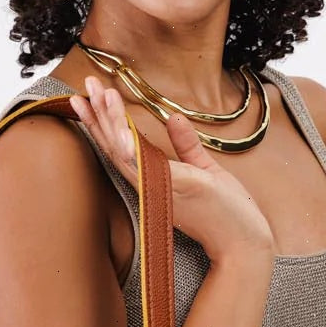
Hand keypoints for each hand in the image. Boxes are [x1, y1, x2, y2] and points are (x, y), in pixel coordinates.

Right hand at [68, 75, 274, 266]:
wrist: (242, 241)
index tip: (89, 98)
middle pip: (113, 145)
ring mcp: (156, 187)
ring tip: (100, 93)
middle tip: (83, 85)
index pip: (120, 146)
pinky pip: (142, 164)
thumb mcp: (205, 168)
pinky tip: (119, 125)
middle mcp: (148, 184)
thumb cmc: (225, 210)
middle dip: (96, 115)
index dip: (102, 122)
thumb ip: (186, 144)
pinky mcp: (171, 187)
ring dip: (109, 121)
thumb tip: (174, 118)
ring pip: (122, 150)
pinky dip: (129, 144)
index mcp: (152, 178)